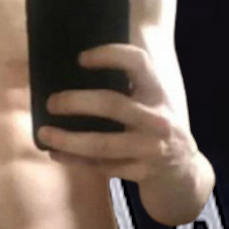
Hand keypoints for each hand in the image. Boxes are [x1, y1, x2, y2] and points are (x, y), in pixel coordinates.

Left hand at [37, 43, 200, 186]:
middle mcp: (158, 119)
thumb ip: (130, 89)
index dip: (109, 55)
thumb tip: (78, 73)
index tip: (81, 59)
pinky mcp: (141, 173)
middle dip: (76, 102)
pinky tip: (56, 153)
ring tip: (43, 132)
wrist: (184, 174)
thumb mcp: (154, 104)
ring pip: (102, 144)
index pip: (138, 63)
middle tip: (51, 102)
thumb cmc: (159, 130)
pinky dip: (75, 161)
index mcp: (159, 94)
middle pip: (112, 104)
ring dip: (68, 139)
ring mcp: (151, 149)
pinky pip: (101, 166)